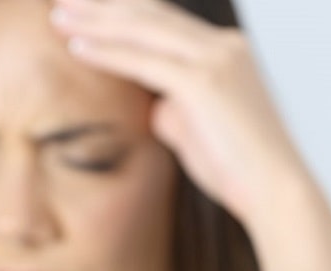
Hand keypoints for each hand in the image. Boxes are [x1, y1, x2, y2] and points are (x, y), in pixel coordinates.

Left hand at [50, 0, 306, 221]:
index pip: (163, 20)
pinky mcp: (204, 82)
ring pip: (143, 30)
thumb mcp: (194, 125)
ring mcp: (216, 59)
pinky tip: (76, 48)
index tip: (84, 11)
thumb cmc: (233, 165)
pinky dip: (107, 53)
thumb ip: (170, 105)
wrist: (272, 191)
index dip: (121, 12)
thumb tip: (150, 103)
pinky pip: (143, 61)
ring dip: (96, 22)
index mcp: (223, 51)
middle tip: (61, 3)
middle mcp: (222, 45)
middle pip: (150, 15)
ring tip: (58, 17)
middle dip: (102, 7)